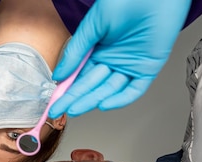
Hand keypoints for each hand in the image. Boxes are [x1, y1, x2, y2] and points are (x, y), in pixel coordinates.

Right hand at [48, 0, 190, 117]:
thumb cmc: (124, 0)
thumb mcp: (92, 26)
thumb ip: (76, 52)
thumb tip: (59, 75)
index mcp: (97, 50)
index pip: (78, 76)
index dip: (65, 90)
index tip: (54, 103)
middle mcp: (112, 60)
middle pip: (91, 85)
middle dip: (75, 99)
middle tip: (60, 110)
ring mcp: (129, 65)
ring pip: (109, 89)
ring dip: (92, 100)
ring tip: (76, 109)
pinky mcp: (147, 67)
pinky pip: (133, 89)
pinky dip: (120, 99)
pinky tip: (103, 104)